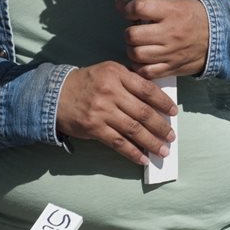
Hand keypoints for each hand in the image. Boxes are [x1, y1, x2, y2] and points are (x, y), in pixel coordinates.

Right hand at [55, 62, 177, 165]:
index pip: (147, 89)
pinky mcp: (94, 128)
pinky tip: (143, 158)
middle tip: (171, 136)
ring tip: (162, 150)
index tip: (173, 112)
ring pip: (133, 129)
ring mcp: (102, 111)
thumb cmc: (87, 83)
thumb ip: (129, 80)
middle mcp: (111, 91)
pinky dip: (132, 152)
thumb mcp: (108, 71)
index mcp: (117, 74)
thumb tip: (155, 99)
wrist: (55, 95)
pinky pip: (118, 143)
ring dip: (151, 142)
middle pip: (143, 112)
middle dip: (160, 126)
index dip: (163, 102)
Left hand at [117, 0, 208, 78]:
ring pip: (136, 54)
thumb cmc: (194, 18)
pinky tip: (144, 60)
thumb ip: (149, 5)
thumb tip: (121, 4)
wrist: (219, 38)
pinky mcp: (171, 68)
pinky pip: (146, 71)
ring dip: (133, 50)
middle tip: (136, 32)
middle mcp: (170, 33)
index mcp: (171, 12)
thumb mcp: (175, 4)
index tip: (129, 12)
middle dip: (130, 33)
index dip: (128, 9)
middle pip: (133, 35)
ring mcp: (170, 53)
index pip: (140, 8)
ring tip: (139, 46)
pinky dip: (140, 67)